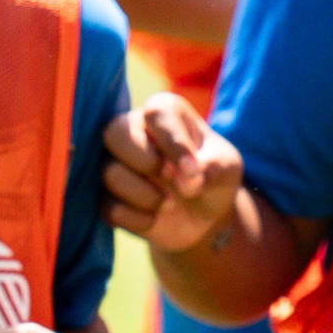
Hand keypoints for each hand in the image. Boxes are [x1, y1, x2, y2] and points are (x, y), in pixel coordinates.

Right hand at [101, 95, 244, 251]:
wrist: (204, 214)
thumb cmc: (213, 176)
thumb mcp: (227, 168)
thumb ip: (211, 167)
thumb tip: (186, 181)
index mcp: (164, 112)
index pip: (156, 114)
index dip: (174, 144)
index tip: (193, 170)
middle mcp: (132, 131)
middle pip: (115, 132)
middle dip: (146, 161)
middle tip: (171, 176)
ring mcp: (114, 163)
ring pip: (111, 173)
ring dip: (148, 196)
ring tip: (170, 203)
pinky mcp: (106, 197)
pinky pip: (109, 208)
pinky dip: (139, 220)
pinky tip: (155, 218)